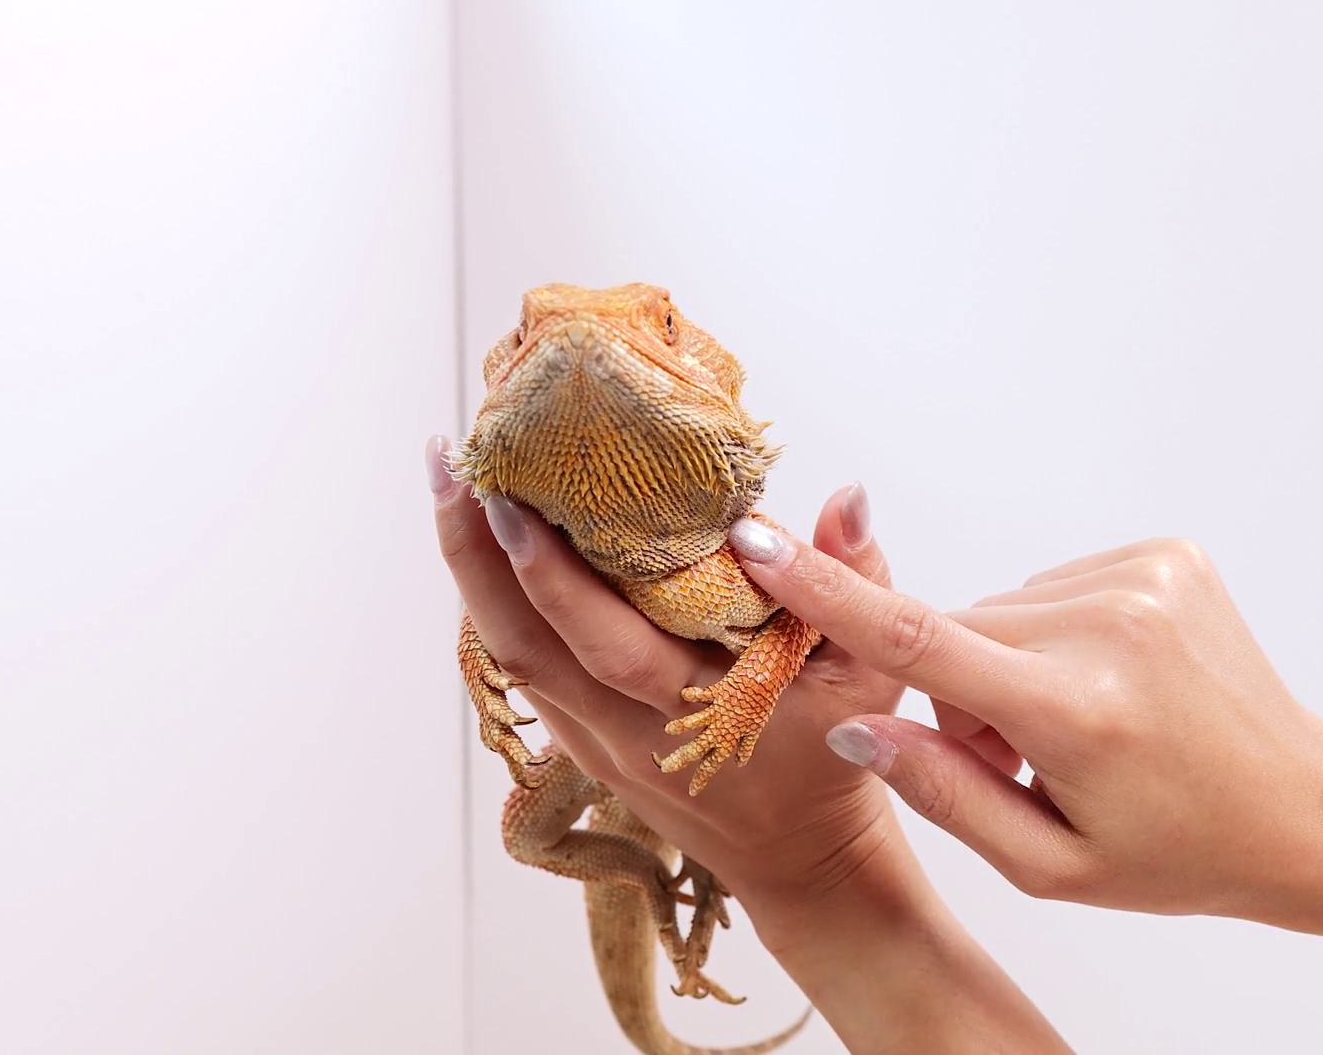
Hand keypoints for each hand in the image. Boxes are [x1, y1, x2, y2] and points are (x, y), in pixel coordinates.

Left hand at [430, 449, 1072, 1050]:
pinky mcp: (583, 743)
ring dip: (473, 573)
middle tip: (452, 464)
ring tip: (451, 486)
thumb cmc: (837, 754)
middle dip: (479, 553)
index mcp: (696, 712)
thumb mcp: (872, 668)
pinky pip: (524, 669)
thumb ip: (855, 578)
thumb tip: (846, 495)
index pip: (605, 642)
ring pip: (511, 658)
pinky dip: (496, 606)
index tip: (513, 496)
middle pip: (526, 646)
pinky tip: (483, 546)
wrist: (800, 858)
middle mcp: (628, 732)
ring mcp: (596, 742)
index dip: (550, 574)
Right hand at [727, 525, 1322, 923]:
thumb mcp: (1049, 865)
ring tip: (1075, 726)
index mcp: (1075, 709)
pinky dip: (1058, 633)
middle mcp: (1109, 626)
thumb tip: (854, 725)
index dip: (827, 593)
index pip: (921, 639)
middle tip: (1020, 759)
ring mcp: (1144, 578)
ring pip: (1005, 607)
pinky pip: (1056, 585)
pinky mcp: (1166, 553)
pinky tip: (1107, 684)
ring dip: (1010, 663)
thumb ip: (943, 792)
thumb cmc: (1176, 852)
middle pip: (959, 631)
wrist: (1302, 808)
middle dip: (960, 692)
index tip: (757, 542)